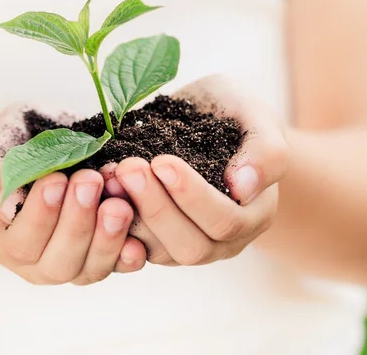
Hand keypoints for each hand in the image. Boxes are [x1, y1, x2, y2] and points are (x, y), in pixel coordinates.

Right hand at [0, 104, 146, 284]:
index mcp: (3, 240)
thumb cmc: (10, 149)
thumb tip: (9, 205)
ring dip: (107, 238)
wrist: (37, 144)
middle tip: (91, 181)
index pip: (21, 244)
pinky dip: (128, 255)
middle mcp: (36, 262)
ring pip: (89, 270)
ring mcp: (72, 261)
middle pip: (58, 264)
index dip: (40, 216)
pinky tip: (138, 238)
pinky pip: (118, 266)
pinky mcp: (103, 255)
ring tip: (119, 204)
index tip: (57, 178)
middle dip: (77, 224)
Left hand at [106, 75, 288, 265]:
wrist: (212, 116)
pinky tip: (101, 185)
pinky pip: (134, 243)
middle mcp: (222, 238)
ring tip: (110, 175)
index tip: (162, 161)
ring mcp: (186, 239)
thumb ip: (265, 150)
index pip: (224, 221)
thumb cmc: (238, 115)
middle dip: (156, 208)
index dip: (191, 196)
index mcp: (253, 212)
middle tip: (129, 168)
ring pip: (157, 250)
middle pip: (189, 246)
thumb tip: (243, 186)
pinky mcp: (156, 236)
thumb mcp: (258, 117)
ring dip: (130, 215)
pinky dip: (115, 219)